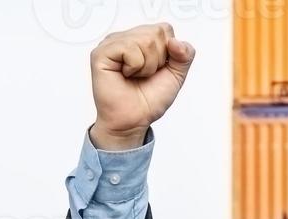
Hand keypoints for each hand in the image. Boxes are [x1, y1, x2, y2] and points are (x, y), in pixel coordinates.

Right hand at [90, 25, 194, 148]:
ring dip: (146, 66)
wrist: (134, 120)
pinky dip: (134, 66)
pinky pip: (129, 48)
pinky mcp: (102, 52)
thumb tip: (176, 41)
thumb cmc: (149, 100)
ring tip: (135, 76)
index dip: (168, 53)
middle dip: (158, 60)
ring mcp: (112, 43)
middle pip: (156, 32)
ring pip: (145, 40)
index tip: (157, 70)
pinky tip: (125, 75)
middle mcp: (126, 38)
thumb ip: (185, 55)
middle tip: (144, 75)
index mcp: (142, 39)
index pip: (165, 29)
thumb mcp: (176, 75)